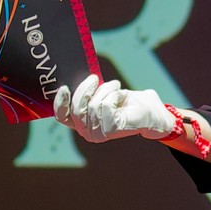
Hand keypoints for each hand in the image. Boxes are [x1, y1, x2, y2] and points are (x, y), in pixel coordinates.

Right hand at [53, 76, 172, 142]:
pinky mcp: (111, 129)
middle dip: (85, 89)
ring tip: (116, 87)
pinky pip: (106, 104)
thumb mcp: (103, 94)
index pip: (63, 117)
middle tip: (95, 78)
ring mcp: (99, 133)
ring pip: (93, 104)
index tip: (64, 87)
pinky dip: (115, 95)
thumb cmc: (125, 101)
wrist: (150, 112)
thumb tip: (71, 76)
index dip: (60, 102)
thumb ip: (87, 92)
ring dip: (106, 90)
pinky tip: (123, 97)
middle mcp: (87, 132)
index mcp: (81, 124)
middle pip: (77, 108)